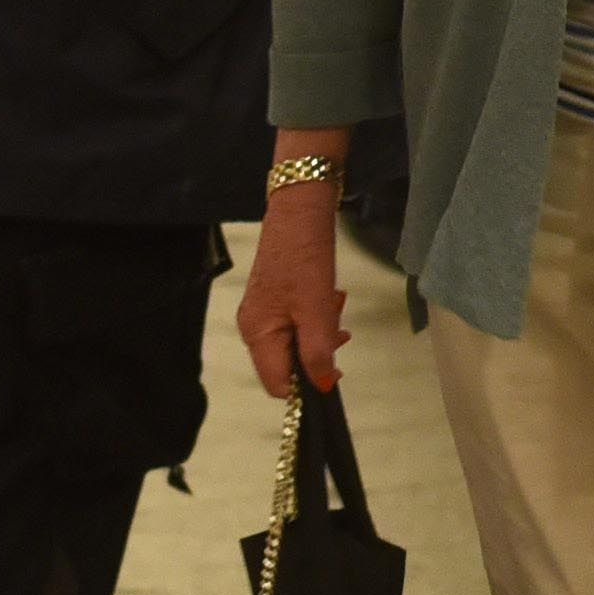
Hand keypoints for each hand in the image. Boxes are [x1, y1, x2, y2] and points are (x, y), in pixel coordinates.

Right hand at [238, 177, 348, 397]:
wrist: (300, 208)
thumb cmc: (306, 257)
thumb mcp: (317, 309)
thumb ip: (318, 351)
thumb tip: (322, 386)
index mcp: (257, 333)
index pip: (277, 384)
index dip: (306, 386)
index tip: (334, 370)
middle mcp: (253, 327)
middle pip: (285, 365)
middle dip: (316, 355)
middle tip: (340, 334)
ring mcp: (263, 312)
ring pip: (294, 343)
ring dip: (320, 335)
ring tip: (336, 310)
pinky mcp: (275, 298)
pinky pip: (296, 324)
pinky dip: (315, 319)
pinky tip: (329, 301)